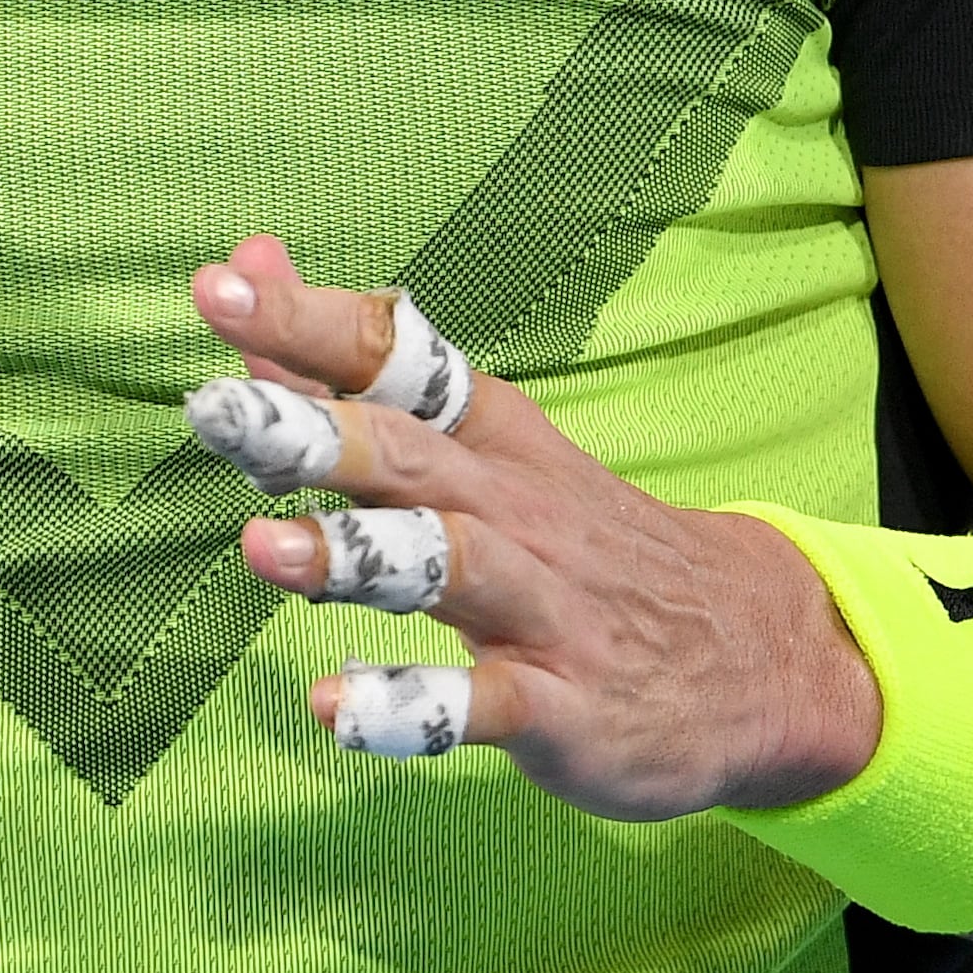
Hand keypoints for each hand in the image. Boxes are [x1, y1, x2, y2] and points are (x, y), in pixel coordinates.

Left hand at [190, 235, 883, 822]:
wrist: (759, 658)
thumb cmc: (579, 540)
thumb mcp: (481, 442)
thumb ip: (348, 364)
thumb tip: (245, 262)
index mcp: (488, 435)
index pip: (397, 358)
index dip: (309, 323)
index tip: (219, 287)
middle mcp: (512, 507)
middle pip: (409, 454)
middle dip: (310, 430)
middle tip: (213, 408)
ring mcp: (541, 608)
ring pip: (445, 566)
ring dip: (353, 555)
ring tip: (261, 551)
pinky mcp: (559, 705)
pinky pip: (480, 704)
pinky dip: (407, 708)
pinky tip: (334, 710)